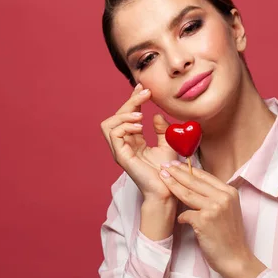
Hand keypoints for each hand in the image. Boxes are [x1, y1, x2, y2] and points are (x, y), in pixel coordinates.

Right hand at [101, 83, 177, 201]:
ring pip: (108, 124)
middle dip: (129, 102)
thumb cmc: (168, 171)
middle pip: (116, 116)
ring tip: (140, 115)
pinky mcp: (121, 157)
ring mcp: (120, 151)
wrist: (169, 189)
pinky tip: (140, 126)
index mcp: (133, 141)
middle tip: (145, 94)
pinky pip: (114, 135)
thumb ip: (162, 130)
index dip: (133, 100)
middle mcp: (124, 145)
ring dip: (123, 114)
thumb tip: (156, 115)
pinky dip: (125, 126)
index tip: (143, 88)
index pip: (127, 116)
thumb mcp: (169, 144)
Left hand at [158, 161, 266, 277]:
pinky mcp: (204, 220)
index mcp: (229, 192)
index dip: (189, 169)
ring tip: (162, 177)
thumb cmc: (229, 235)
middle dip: (177, 172)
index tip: (176, 164)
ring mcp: (214, 208)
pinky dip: (181, 217)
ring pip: (187, 193)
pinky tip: (179, 219)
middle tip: (164, 165)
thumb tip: (195, 184)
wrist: (235, 258)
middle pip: (194, 181)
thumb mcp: (227, 210)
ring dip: (172, 185)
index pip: (205, 176)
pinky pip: (185, 214)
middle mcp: (223, 197)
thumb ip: (215, 196)